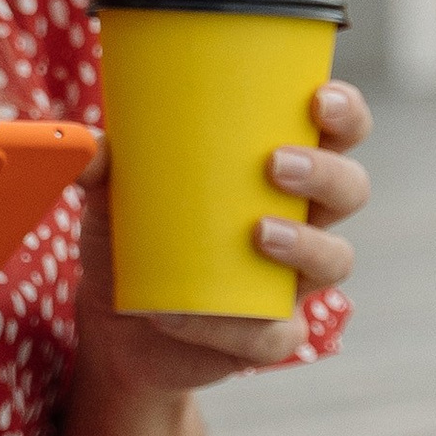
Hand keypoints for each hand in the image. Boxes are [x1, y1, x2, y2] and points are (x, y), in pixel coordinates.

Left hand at [75, 80, 369, 392]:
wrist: (117, 326)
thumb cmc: (135, 237)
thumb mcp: (114, 195)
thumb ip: (102, 165)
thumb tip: (84, 145)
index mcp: (279, 171)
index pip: (336, 132)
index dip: (344, 113)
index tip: (318, 100)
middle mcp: (301, 221)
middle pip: (350, 189)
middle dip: (326, 173)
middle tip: (276, 164)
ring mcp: (291, 281)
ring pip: (334, 260)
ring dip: (304, 244)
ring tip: (257, 234)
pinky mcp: (267, 336)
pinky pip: (274, 335)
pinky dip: (229, 326)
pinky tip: (179, 313)